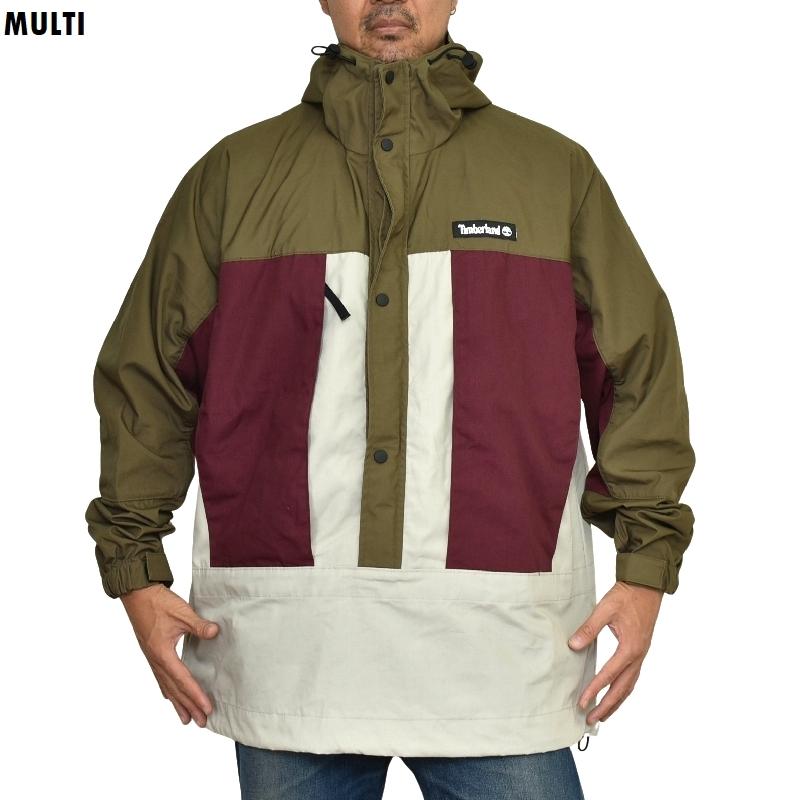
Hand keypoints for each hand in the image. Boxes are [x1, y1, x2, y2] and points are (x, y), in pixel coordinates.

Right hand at [120, 583, 219, 726]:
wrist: (137, 595)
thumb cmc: (158, 603)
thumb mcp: (182, 613)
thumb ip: (199, 625)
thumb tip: (215, 632)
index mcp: (163, 654)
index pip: (183, 680)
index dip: (196, 696)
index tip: (207, 709)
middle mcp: (156, 661)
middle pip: (175, 690)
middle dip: (189, 706)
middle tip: (201, 722)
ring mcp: (152, 658)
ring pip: (166, 687)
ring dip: (177, 703)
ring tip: (186, 719)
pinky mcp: (151, 653)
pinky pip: (160, 678)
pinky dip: (167, 690)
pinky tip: (169, 697)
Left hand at [567, 580, 662, 724]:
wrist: (647, 587)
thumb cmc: (627, 596)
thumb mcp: (605, 609)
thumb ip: (589, 628)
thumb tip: (573, 646)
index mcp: (629, 648)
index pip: (609, 675)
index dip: (594, 690)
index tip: (582, 703)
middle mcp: (638, 656)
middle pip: (622, 689)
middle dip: (606, 707)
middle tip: (591, 720)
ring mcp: (640, 655)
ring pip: (628, 687)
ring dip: (615, 702)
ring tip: (602, 716)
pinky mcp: (639, 651)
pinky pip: (631, 678)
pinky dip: (622, 691)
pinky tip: (614, 694)